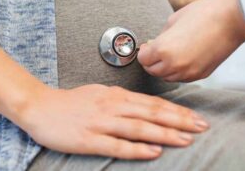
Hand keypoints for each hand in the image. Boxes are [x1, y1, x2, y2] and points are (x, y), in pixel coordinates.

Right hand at [22, 84, 208, 159]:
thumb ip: (123, 99)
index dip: (175, 110)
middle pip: (151, 113)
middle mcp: (113, 106)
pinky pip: (118, 145)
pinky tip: (154, 151)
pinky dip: (138, 149)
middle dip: (179, 120)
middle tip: (201, 127)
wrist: (43, 107)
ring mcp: (102, 122)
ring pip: (139, 128)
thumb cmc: (74, 101)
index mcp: (117, 95)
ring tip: (186, 139)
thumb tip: (143, 106)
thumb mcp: (101, 93)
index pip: (152, 102)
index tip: (194, 116)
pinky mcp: (90, 139)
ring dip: (165, 133)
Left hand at [138, 0, 244, 81]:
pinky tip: (181, 58)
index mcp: (164, 49)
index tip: (146, 45)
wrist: (230, 19)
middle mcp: (175, 65)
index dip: (143, 51)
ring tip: (168, 53)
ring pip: (167, 77)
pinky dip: (177, 71)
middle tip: (154, 50)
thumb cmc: (202, 14)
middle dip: (151, 61)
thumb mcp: (173, 20)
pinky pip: (182, 78)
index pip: (143, 59)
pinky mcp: (201, 74)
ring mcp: (189, 72)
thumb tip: (153, 45)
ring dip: (163, 67)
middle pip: (153, 71)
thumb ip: (160, 37)